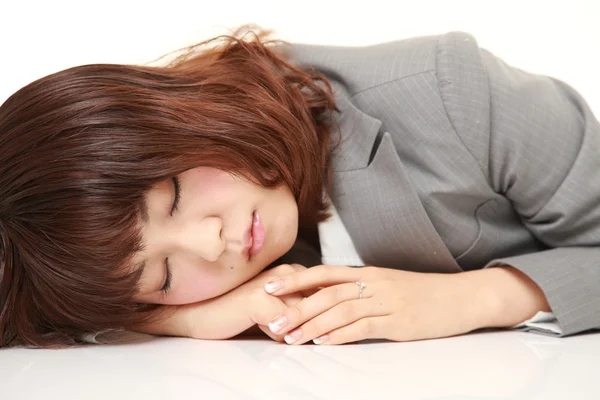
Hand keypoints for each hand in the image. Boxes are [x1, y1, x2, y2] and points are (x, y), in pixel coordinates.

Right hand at [132, 263, 314, 341]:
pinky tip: (263, 330)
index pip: (325, 295)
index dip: (324, 315)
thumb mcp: (276, 304)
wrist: (200, 312)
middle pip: (318, 307)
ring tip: (277, 330)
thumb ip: (300, 306)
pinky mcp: (258, 300)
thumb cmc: (238, 309)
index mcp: (292, 271)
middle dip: (311, 325)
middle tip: (296, 331)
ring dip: (294, 331)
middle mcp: (285, 272)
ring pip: (302, 318)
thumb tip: (329, 321)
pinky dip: (278, 337)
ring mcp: (272, 284)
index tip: (318, 326)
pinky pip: (283, 328)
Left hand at [262, 265, 487, 344]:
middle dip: (296, 307)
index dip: (295, 279)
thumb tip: (328, 300)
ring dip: (312, 324)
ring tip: (291, 338)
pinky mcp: (400, 321)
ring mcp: (387, 301)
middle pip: (326, 293)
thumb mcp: (388, 285)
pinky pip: (363, 327)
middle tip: (273, 322)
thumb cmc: (422, 292)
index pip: (323, 273)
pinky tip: (323, 341)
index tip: (270, 286)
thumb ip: (360, 290)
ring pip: (341, 310)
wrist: (462, 296)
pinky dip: (340, 334)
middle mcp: (373, 283)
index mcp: (368, 273)